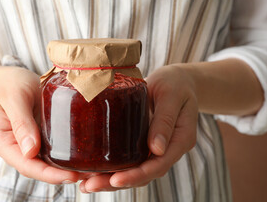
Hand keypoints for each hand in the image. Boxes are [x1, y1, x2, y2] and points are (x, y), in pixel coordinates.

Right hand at [0, 67, 81, 183]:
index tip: (70, 176)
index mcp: (2, 142)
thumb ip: (20, 121)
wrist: (12, 79)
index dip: (48, 174)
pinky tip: (84, 157)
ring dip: (67, 168)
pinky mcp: (41, 138)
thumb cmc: (9, 84)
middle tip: (88, 175)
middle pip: (38, 168)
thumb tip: (30, 151)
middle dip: (62, 175)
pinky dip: (68, 155)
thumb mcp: (13, 97)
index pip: (25, 164)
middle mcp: (15, 148)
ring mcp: (28, 144)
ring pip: (47, 163)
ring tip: (91, 171)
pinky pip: (53, 151)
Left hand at [78, 65, 197, 192]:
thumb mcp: (171, 96)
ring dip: (111, 179)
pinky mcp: (143, 142)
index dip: (137, 175)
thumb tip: (156, 148)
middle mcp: (168, 149)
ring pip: (135, 170)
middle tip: (91, 186)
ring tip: (87, 184)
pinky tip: (94, 170)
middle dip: (117, 182)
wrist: (177, 80)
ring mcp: (155, 147)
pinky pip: (130, 159)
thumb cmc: (176, 83)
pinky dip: (113, 166)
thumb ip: (165, 120)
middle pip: (144, 174)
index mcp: (180, 140)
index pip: (159, 165)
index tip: (116, 179)